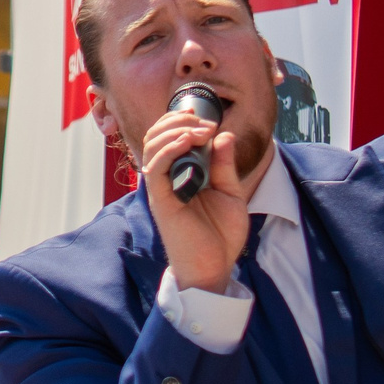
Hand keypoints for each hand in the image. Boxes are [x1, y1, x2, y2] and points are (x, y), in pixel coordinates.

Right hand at [138, 106, 252, 294]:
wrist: (214, 268)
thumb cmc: (220, 236)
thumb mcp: (230, 192)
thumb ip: (224, 164)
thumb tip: (222, 135)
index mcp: (181, 175)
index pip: (168, 138)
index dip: (180, 120)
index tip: (204, 115)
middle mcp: (167, 179)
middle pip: (157, 136)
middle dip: (178, 120)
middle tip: (204, 122)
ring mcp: (162, 189)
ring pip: (153, 146)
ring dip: (175, 130)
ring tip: (200, 131)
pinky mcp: (162, 200)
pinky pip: (156, 167)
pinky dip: (169, 149)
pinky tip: (188, 141)